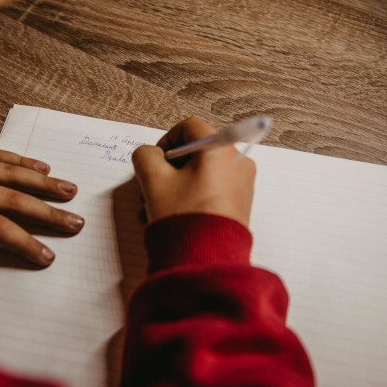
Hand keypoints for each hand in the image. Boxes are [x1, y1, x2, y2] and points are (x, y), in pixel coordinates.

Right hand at [132, 117, 255, 226]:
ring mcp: (242, 184)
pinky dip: (190, 195)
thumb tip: (150, 154)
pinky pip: (211, 189)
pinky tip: (170, 215)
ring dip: (175, 184)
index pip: (190, 127)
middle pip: (196, 151)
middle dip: (168, 167)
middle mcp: (238, 163)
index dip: (166, 140)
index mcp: (220, 149)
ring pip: (201, 173)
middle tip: (151, 186)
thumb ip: (145, 156)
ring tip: (154, 206)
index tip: (154, 160)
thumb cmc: (183, 217)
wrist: (205, 260)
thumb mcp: (153, 180)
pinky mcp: (240, 204)